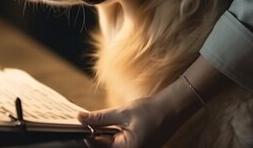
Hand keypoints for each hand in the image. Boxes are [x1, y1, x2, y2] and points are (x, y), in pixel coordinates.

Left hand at [78, 78, 200, 147]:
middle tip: (87, 118)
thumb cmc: (151, 111)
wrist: (173, 109)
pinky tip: (112, 123)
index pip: (98, 146)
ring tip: (102, 119)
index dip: (87, 134)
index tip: (79, 123)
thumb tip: (80, 118)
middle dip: (96, 133)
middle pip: (104, 146)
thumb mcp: (122, 113)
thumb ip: (100, 117)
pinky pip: (120, 143)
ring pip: (112, 144)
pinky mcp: (138, 146)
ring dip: (104, 133)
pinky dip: (114, 133)